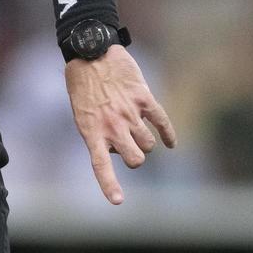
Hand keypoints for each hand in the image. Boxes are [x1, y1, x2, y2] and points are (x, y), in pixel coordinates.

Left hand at [65, 45, 176, 203]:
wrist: (91, 51)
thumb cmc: (82, 84)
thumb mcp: (81, 112)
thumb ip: (99, 134)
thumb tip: (119, 152)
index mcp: (91, 129)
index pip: (100, 164)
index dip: (109, 184)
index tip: (118, 201)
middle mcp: (111, 124)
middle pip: (137, 160)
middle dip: (136, 158)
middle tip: (130, 146)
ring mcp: (129, 112)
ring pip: (149, 144)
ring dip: (146, 142)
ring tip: (136, 129)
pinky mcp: (143, 98)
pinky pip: (162, 122)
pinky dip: (169, 135)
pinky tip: (171, 142)